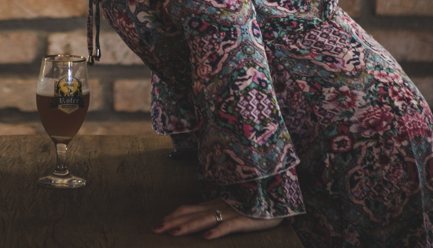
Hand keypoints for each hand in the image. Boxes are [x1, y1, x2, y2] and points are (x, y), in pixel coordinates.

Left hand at [152, 198, 281, 239]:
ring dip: (188, 226)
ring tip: (173, 233)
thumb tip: (200, 224)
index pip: (188, 209)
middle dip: (172, 222)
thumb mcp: (231, 208)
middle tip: (154, 230)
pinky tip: (207, 237)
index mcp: (214, 204)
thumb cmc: (254, 204)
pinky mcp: (246, 219)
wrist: (278, 195)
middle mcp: (219, 206)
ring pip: (206, 219)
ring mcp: (232, 212)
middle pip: (191, 214)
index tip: (158, 223)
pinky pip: (230, 225)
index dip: (172, 216)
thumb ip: (216, 213)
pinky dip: (218, 230)